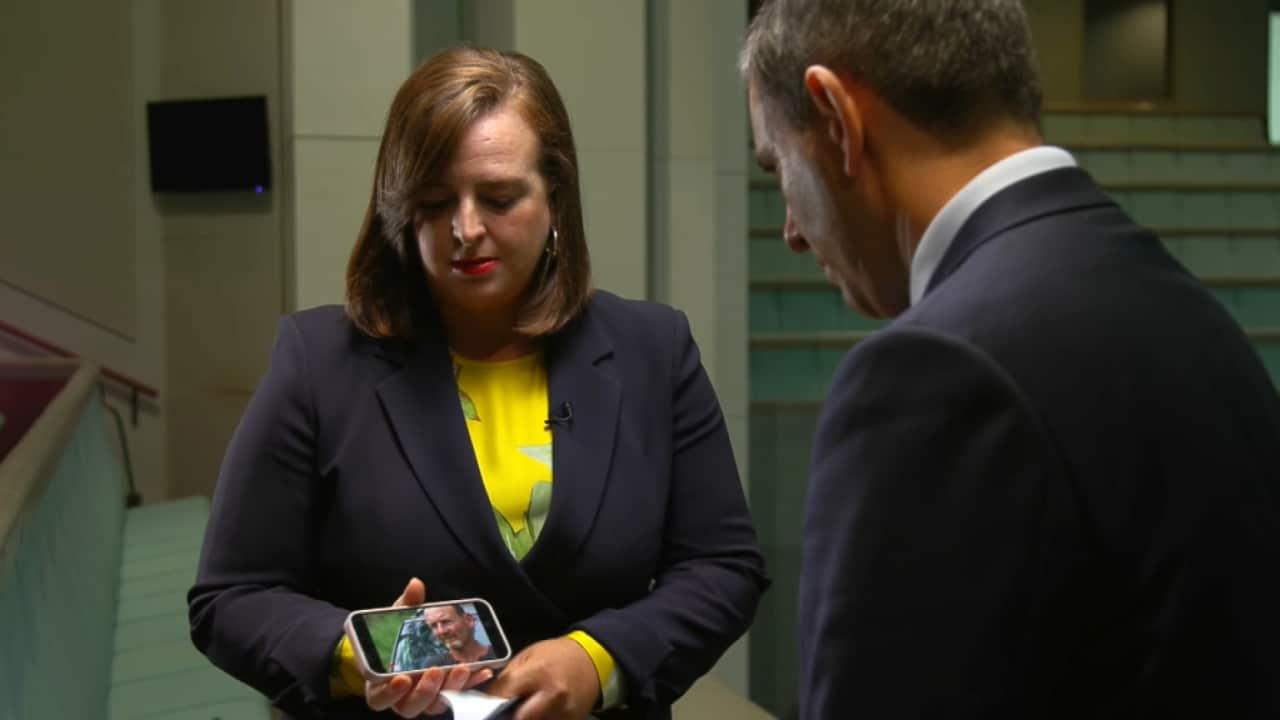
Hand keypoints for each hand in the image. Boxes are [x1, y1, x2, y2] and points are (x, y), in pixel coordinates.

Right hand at [364, 578, 493, 716]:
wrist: (411, 645)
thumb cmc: (397, 636)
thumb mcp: (399, 618)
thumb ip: (407, 604)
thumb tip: (416, 584)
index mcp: (381, 682)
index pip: (380, 698)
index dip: (390, 693)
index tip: (402, 678)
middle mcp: (402, 696)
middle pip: (411, 705)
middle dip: (425, 690)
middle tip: (436, 670)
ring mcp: (425, 698)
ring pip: (435, 703)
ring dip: (450, 687)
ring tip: (463, 668)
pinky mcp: (446, 694)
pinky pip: (458, 695)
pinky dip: (471, 683)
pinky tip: (484, 669)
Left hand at [486, 637, 599, 719]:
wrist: (591, 662)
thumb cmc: (556, 656)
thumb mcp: (528, 657)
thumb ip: (507, 680)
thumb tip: (486, 700)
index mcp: (538, 673)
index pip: (504, 697)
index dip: (491, 703)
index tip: (486, 706)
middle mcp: (554, 696)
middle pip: (520, 719)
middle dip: (509, 716)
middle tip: (505, 711)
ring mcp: (565, 713)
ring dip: (525, 718)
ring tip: (523, 708)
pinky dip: (540, 719)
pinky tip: (538, 712)